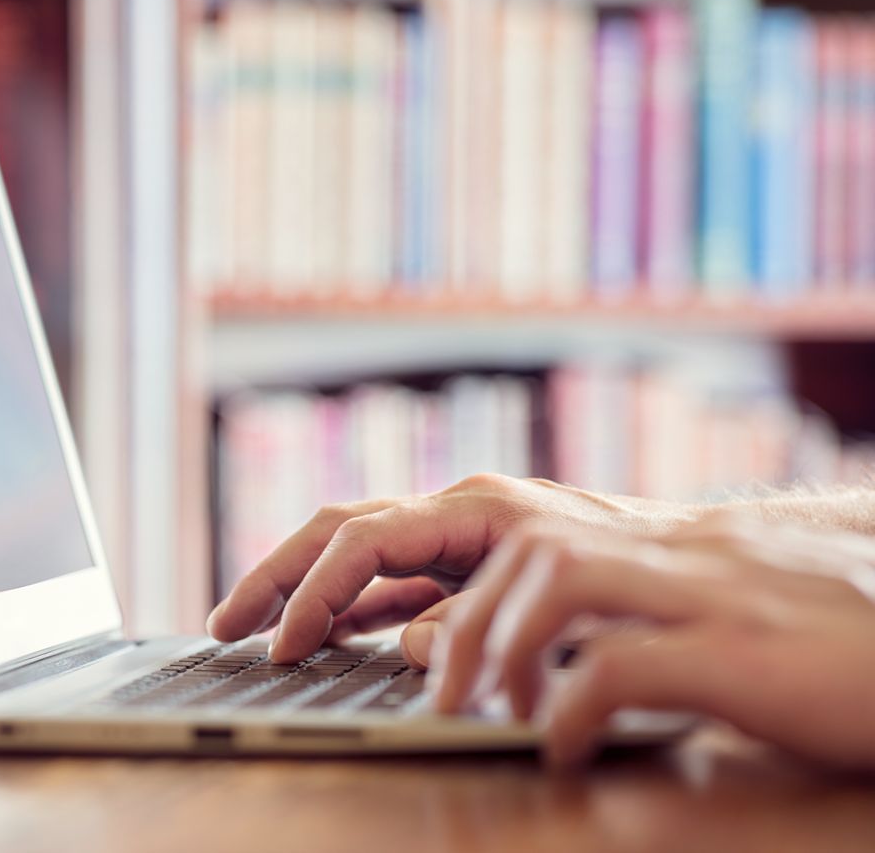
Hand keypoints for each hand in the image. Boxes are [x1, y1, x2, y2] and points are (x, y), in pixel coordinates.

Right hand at [206, 474, 695, 663]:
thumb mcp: (557, 601)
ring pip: (355, 554)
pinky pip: (387, 584)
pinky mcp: (462, 569)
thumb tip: (407, 644)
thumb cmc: (632, 572)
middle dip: (277, 575)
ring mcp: (454, 539)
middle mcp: (454, 514)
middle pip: (339, 531)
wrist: (682, 563)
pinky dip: (347, 608)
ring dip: (301, 590)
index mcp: (472, 508)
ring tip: (250, 628)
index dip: (315, 593)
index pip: (364, 540)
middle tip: (224, 623)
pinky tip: (321, 635)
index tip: (283, 644)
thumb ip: (478, 621)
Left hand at [428, 512, 874, 768]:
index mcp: (680, 546)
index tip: (449, 649)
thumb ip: (648, 624)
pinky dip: (570, 707)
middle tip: (447, 691)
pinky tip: (562, 748)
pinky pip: (624, 663)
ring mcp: (717, 594)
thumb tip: (558, 662)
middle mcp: (689, 553)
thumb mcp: (733, 622)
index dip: (481, 589)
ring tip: (494, 712)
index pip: (544, 535)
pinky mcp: (748, 653)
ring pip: (562, 576)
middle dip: (469, 618)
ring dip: (505, 645)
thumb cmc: (842, 648)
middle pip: (534, 546)